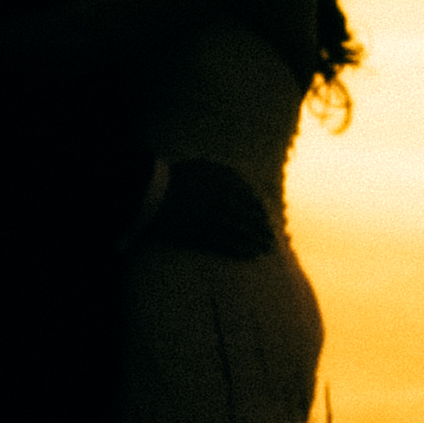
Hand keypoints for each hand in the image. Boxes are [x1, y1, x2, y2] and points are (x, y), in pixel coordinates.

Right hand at [139, 157, 276, 259]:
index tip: (266, 219)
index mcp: (225, 181)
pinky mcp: (204, 233)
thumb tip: (245, 186)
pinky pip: (228, 243)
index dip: (260, 211)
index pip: (251, 199)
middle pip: (250, 217)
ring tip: (265, 250)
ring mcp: (215, 217)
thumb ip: (225, 175)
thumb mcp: (203, 167)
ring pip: (243, 232)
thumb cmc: (174, 178)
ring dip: (256, 242)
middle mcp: (225, 198)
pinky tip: (249, 255)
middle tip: (271, 239)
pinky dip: (241, 250)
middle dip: (262, 229)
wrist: (152, 191)